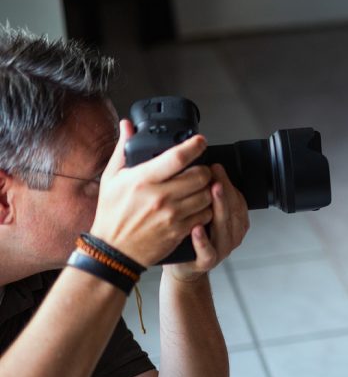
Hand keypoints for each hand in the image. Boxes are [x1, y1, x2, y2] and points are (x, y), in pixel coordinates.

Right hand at [90, 120, 213, 265]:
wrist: (114, 250)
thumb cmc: (113, 214)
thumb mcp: (111, 178)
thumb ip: (123, 150)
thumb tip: (127, 126)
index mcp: (142, 179)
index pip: (177, 157)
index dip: (194, 146)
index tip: (200, 141)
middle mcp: (159, 196)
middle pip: (200, 175)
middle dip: (204, 170)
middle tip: (200, 170)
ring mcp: (172, 214)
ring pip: (206, 195)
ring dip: (207, 190)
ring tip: (199, 188)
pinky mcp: (179, 230)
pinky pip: (205, 214)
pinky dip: (206, 208)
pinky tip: (197, 206)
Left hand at [165, 163, 249, 282]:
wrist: (184, 267)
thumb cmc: (191, 238)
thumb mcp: (205, 214)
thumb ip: (208, 196)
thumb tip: (203, 168)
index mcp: (235, 222)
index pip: (238, 200)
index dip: (228, 183)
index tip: (216, 168)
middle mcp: (231, 235)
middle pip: (233, 211)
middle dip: (224, 191)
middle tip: (215, 174)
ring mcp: (221, 249)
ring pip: (224, 229)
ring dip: (219, 209)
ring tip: (211, 192)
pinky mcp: (206, 262)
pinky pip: (208, 252)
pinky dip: (203, 241)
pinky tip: (196, 228)